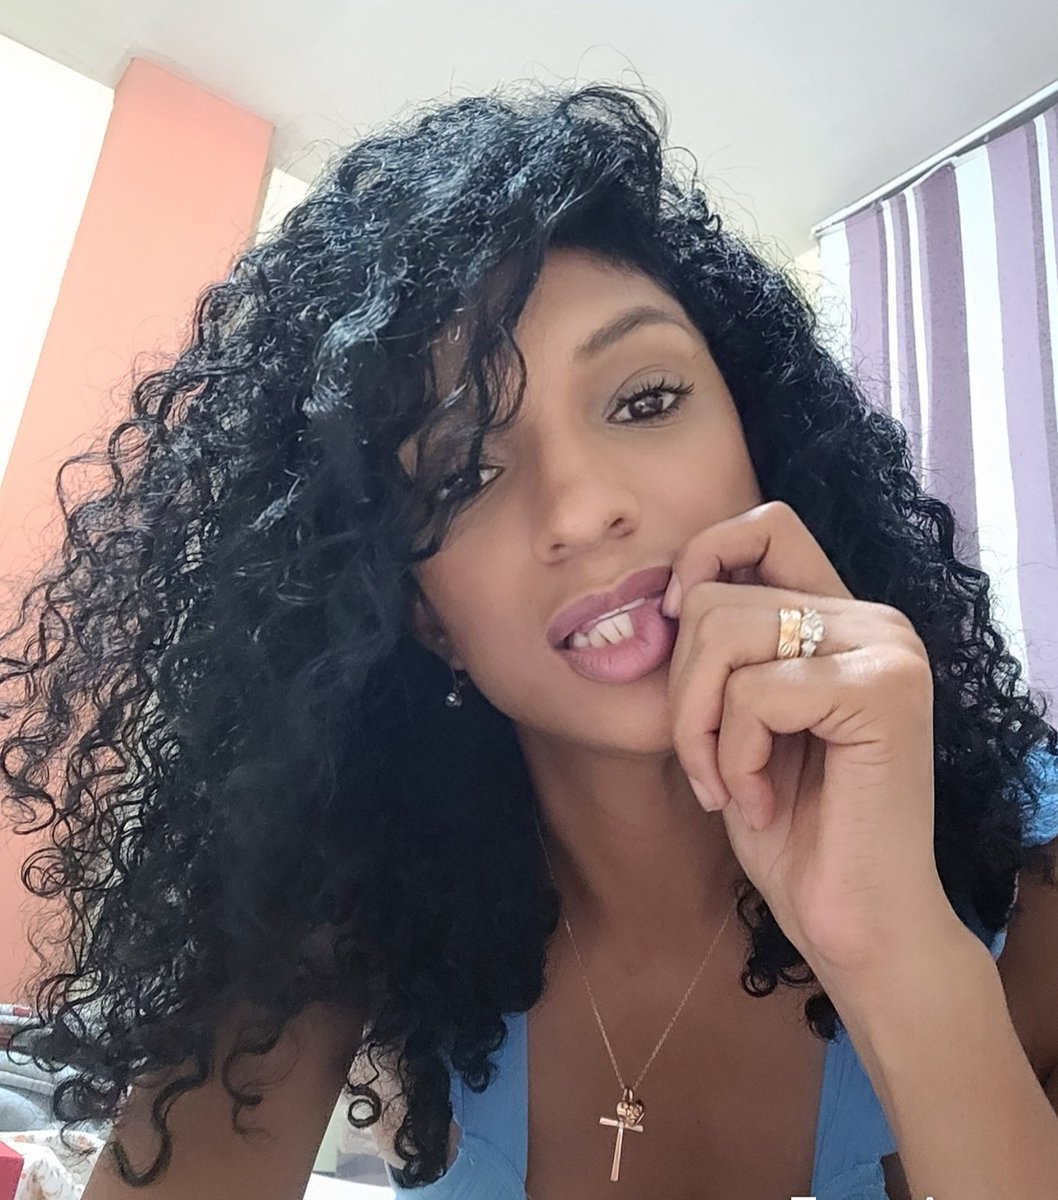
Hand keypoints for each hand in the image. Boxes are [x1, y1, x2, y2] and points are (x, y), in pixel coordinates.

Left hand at [664, 501, 960, 979]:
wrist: (855, 924)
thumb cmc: (793, 830)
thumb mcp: (740, 724)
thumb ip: (723, 654)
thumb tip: (664, 598)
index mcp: (844, 619)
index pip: (766, 525)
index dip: (703, 557)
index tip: (675, 624)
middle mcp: (874, 621)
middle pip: (719, 595)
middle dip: (683, 690)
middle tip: (706, 764)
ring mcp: (886, 651)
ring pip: (724, 633)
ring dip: (699, 727)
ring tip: (731, 785)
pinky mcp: (883, 691)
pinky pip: (753, 693)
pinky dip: (734, 756)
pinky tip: (762, 802)